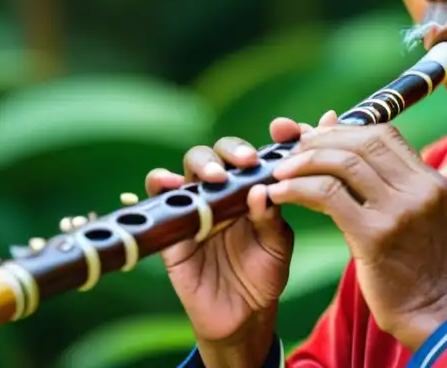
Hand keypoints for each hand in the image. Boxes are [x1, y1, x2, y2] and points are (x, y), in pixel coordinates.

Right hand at [144, 112, 337, 359]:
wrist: (242, 315)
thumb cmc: (265, 274)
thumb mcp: (278, 245)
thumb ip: (272, 217)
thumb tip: (260, 190)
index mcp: (254, 188)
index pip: (258, 152)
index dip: (270, 136)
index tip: (286, 129)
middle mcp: (225, 190)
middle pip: (221, 151)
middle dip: (233, 150)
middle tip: (247, 162)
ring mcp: (199, 205)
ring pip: (191, 166)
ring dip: (202, 163)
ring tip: (215, 176)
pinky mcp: (173, 227)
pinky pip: (160, 198)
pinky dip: (160, 183)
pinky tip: (169, 183)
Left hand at [269, 116, 446, 349]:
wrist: (436, 315)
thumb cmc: (421, 270)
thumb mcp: (420, 218)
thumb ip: (391, 186)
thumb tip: (347, 154)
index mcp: (434, 181)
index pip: (386, 135)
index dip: (347, 130)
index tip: (320, 138)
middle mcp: (421, 189)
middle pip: (364, 142)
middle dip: (323, 140)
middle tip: (295, 149)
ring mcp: (400, 210)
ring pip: (344, 163)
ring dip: (305, 161)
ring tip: (282, 170)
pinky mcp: (375, 235)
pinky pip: (328, 195)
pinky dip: (298, 188)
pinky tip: (280, 194)